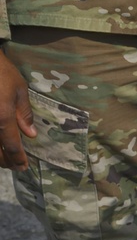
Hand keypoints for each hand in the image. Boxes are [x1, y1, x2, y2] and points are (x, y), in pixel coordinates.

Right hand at [0, 50, 34, 170]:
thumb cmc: (1, 72)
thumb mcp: (19, 89)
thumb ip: (24, 114)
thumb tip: (30, 135)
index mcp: (2, 118)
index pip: (11, 146)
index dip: (18, 159)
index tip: (24, 167)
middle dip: (6, 162)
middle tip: (16, 165)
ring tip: (5, 158)